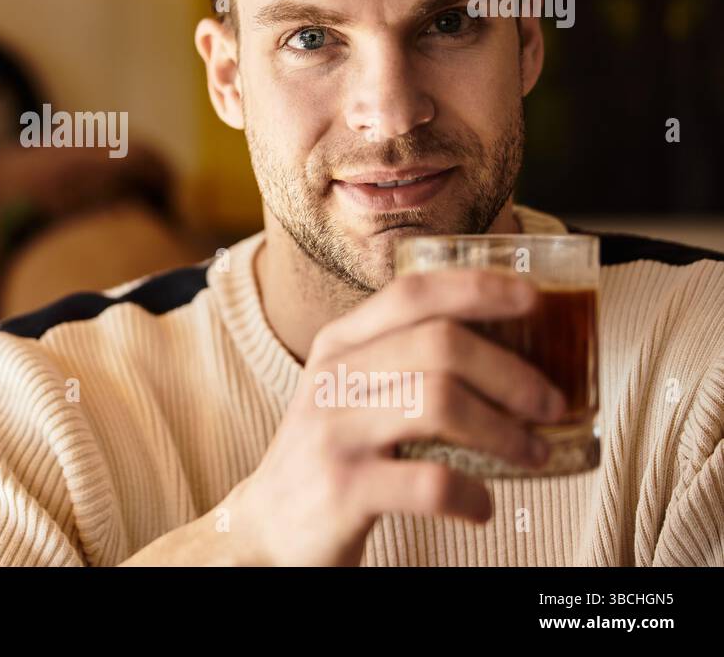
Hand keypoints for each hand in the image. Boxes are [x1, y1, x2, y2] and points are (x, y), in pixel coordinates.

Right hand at [225, 268, 566, 565]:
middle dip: (511, 372)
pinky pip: (430, 482)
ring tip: (531, 453)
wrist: (269, 529)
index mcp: (340, 344)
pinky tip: (482, 506)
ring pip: (440, 402)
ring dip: (504, 431)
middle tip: (549, 402)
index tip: (533, 299)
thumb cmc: (333, 455)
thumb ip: (404, 365)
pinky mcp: (344, 488)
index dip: (477, 288)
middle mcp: (333, 377)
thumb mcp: (351, 393)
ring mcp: (335, 432)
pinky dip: (472, 495)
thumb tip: (512, 353)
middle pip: (440, 344)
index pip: (411, 293)